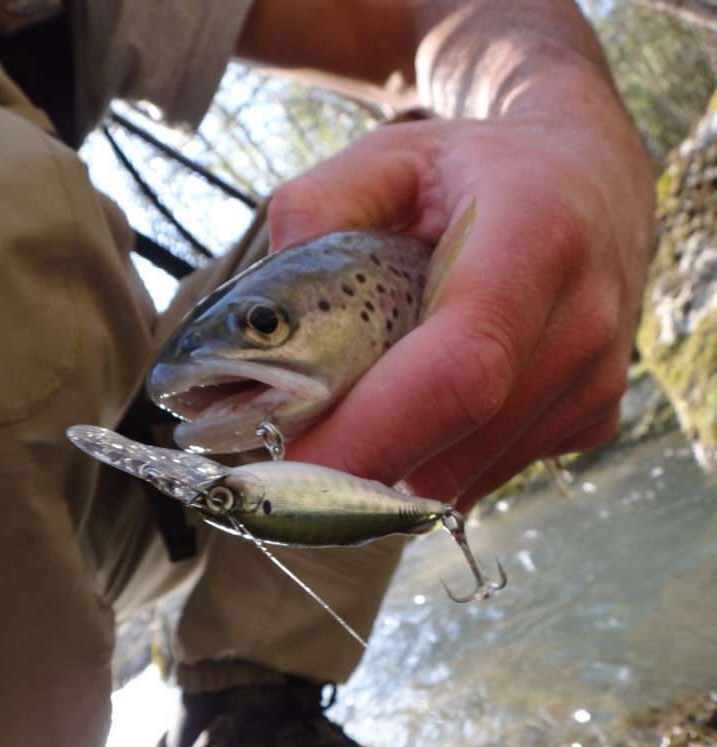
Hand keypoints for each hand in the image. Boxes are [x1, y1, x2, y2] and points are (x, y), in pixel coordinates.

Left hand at [271, 88, 655, 507]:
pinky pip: (489, 475)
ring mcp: (596, 383)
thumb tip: (264, 313)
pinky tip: (434, 400)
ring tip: (375, 394)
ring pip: (464, 475)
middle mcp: (581, 321)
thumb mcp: (394, 157)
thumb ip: (320, 206)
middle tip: (296, 440)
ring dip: (396, 462)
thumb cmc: (479, 172)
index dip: (375, 434)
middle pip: (455, 441)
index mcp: (533, 236)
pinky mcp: (594, 421)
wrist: (596, 186)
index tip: (293, 468)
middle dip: (359, 461)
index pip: (460, 367)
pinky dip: (437, 458)